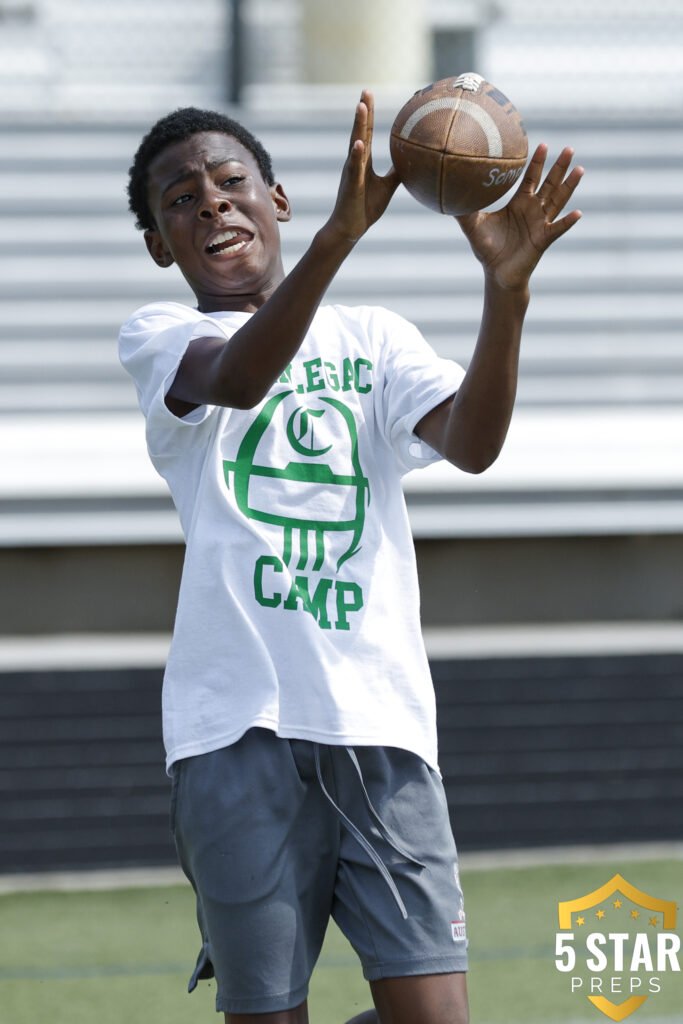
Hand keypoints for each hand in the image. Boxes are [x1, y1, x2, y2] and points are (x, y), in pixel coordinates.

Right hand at [324, 90, 399, 244]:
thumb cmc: (366, 208)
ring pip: (356, 144)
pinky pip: (354, 168)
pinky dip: (356, 155)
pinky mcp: (351, 185)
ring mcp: (352, 172)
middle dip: (363, 111)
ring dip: (358, 125)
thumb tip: (411, 160)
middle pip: (360, 131)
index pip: (366, 132)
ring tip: (361, 106)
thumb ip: (396, 172)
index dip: (368, 114)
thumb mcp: (387, 187)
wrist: (350, 229)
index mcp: (364, 162)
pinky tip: (359, 143)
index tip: (369, 94)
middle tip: (365, 91)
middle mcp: (355, 162)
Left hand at [456, 144, 583, 290]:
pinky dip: (567, 222)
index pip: (531, 178)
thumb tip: (445, 192)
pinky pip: (557, 229)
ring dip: (569, 187)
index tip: (543, 144)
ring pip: (558, 201)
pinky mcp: (543, 240)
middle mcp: (533, 211)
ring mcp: (541, 225)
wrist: (496, 274)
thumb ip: (462, 209)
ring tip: (580, 170)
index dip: (537, 162)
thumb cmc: (487, 249)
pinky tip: (578, 213)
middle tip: (570, 148)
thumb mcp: (472, 226)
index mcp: (520, 203)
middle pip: (550, 184)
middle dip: (559, 167)